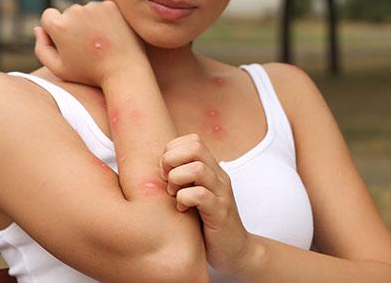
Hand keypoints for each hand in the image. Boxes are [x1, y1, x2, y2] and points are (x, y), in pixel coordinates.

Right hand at [34, 1, 145, 85]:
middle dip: (74, 27)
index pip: (48, 16)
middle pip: (68, 14)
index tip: (67, 43)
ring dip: (89, 22)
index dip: (55, 31)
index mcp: (59, 25)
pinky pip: (101, 10)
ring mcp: (94, 7)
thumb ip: (41, 49)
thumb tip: (38, 29)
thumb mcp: (59, 69)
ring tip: (99, 43)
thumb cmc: (90, 74)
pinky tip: (109, 36)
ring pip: (85, 11)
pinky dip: (104, 20)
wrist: (124, 71)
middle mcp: (75, 11)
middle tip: (87, 48)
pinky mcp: (111, 6)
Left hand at [160, 134, 256, 274]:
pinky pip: (200, 195)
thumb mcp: (194, 195)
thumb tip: (155, 169)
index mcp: (212, 170)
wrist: (235, 250)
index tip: (165, 171)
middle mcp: (218, 177)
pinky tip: (182, 209)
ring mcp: (221, 194)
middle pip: (195, 147)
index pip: (192, 140)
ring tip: (173, 194)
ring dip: (177, 180)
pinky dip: (184, 199)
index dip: (172, 150)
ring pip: (197, 169)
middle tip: (166, 181)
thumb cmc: (207, 224)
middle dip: (171, 160)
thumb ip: (182, 180)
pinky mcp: (220, 213)